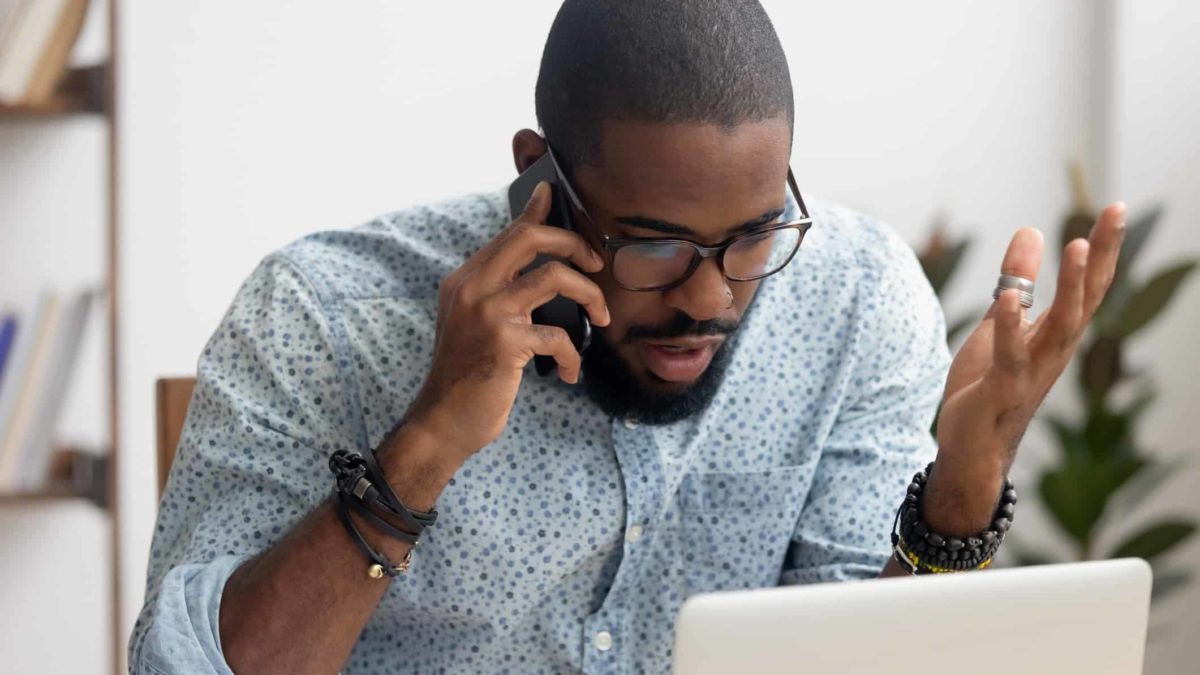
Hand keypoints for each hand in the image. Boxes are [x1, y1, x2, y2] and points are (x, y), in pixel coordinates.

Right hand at [399, 181, 609, 466]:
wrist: (442, 423)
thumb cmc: (468, 376)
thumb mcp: (476, 325)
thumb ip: (500, 293)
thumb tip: (538, 267)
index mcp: (465, 280)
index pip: (509, 233)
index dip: (538, 211)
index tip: (554, 195)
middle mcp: (472, 288)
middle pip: (531, 238)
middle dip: (575, 244)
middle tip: (596, 266)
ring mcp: (488, 313)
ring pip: (554, 276)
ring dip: (589, 296)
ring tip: (601, 319)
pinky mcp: (505, 343)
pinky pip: (558, 336)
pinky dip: (573, 356)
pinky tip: (570, 373)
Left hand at [926, 203, 1127, 535]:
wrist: (972, 450)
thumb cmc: (988, 386)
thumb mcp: (1000, 324)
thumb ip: (1018, 282)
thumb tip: (1031, 231)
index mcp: (1055, 335)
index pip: (1087, 286)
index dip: (1101, 249)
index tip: (1115, 208)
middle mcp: (1053, 351)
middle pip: (1085, 298)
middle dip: (1100, 256)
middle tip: (1114, 213)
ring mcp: (1031, 372)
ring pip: (1060, 326)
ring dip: (1069, 286)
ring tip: (1074, 245)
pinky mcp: (1001, 391)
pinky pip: (1010, 356)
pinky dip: (1009, 326)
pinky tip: (1007, 296)